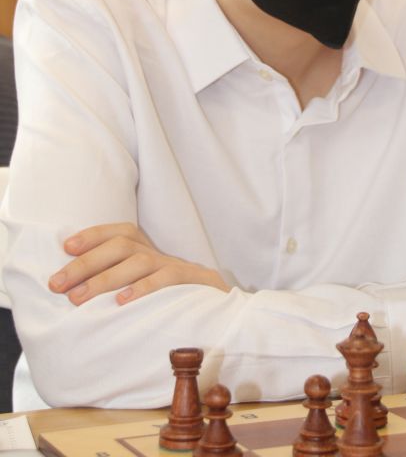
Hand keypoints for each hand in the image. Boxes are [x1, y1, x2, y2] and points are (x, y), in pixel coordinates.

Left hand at [48, 222, 229, 305]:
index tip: (66, 248)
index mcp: (144, 249)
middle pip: (121, 245)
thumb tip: (73, 288)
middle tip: (56, 284)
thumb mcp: (141, 283)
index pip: (118, 232)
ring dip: (105, 279)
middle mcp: (156, 253)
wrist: (216, 305)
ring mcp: (173, 266)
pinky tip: (122, 301)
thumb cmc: (168, 297)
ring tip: (78, 298)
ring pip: (138, 261)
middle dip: (85, 263)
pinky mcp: (190, 281)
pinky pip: (166, 278)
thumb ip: (114, 280)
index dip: (92, 236)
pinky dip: (143, 288)